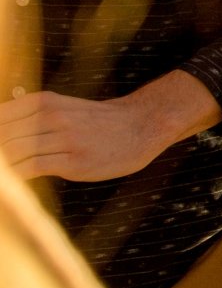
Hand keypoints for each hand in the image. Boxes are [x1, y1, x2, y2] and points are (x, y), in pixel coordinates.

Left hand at [0, 71, 221, 180]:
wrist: (142, 126)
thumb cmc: (97, 122)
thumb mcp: (61, 108)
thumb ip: (27, 119)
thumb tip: (1, 134)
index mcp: (44, 102)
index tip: (3, 152)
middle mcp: (52, 116)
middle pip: (3, 136)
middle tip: (3, 167)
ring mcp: (65, 138)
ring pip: (12, 152)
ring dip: (3, 168)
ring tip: (7, 180)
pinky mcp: (74, 161)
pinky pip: (29, 168)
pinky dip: (14, 178)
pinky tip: (14, 185)